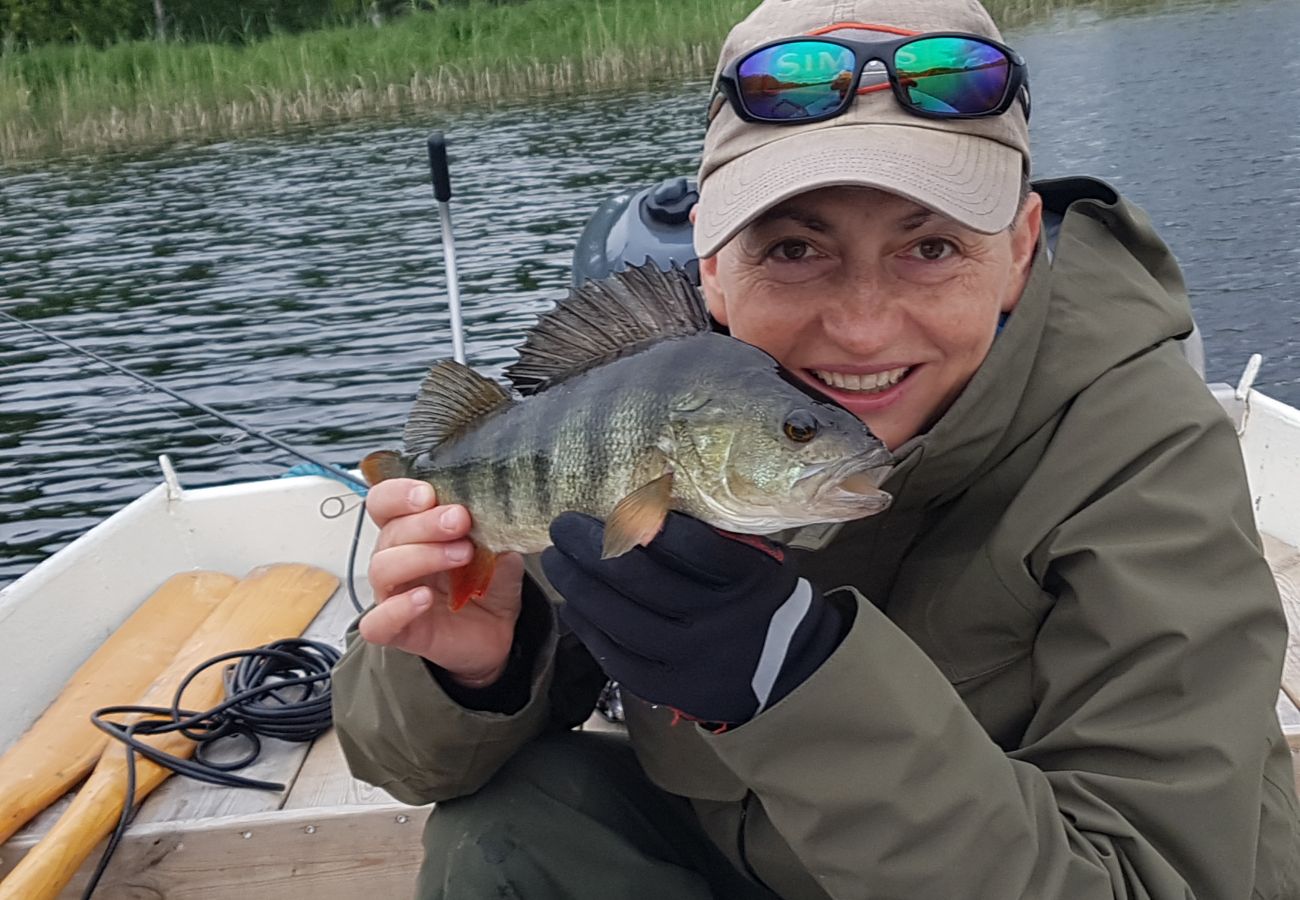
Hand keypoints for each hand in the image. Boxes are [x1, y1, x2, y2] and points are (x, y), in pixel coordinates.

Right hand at [360, 478, 523, 686]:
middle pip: (389, 532)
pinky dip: (397, 608)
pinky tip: (424, 598)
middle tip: (460, 520)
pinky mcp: (399, 630)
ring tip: (461, 554)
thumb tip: (494, 508)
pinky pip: (377, 623)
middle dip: (426, 523)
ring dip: (421, 555)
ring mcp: (393, 595)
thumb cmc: (489, 584)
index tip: (429, 493)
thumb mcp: (499, 548)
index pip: (384, 502)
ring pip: (382, 568)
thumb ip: (492, 528)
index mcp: (413, 531)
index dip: (398, 494)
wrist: (500, 630)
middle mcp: (396, 558)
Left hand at [542, 512, 846, 724]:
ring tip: (557, 560)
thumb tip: (645, 498)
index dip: (645, 520)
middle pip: (641, 580)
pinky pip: (618, 657)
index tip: (614, 502)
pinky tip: (572, 604)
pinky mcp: (670, 689)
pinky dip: (588, 627)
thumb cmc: (759, 597)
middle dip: (590, 546)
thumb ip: (713, 535)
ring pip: (620, 620)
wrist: (788, 670)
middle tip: (563, 525)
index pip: (689, 544)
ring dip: (578, 585)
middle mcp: (720, 623)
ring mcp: (693, 661)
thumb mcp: (757, 560)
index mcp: (747, 581)